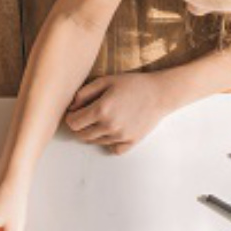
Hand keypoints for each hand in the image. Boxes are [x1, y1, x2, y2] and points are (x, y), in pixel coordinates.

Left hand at [63, 73, 179, 154]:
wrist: (159, 93)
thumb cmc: (132, 84)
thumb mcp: (105, 81)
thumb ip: (84, 93)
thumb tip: (71, 107)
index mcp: (101, 110)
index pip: (73, 124)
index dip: (71, 117)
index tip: (76, 112)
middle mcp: (109, 126)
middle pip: (82, 136)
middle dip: (80, 126)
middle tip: (87, 116)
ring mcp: (120, 137)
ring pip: (96, 142)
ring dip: (94, 132)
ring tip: (104, 119)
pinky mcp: (131, 142)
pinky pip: (113, 149)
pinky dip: (110, 142)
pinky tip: (114, 130)